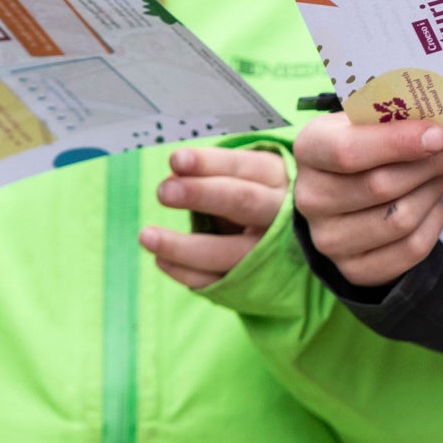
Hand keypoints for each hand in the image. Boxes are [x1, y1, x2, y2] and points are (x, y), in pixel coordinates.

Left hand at [141, 146, 290, 290]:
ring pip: (228, 252)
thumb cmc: (261, 197)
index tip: (175, 159)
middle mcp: (279, 215)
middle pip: (243, 201)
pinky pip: (217, 281)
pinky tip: (160, 260)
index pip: (245, 166)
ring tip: (146, 235)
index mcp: (278, 179)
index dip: (210, 163)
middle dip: (201, 194)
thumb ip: (212, 174)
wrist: (296, 246)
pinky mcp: (254, 283)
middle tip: (163, 191)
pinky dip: (186, 273)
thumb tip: (173, 175)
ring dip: (183, 246)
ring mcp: (269, 253)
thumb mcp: (248, 178)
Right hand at [291, 115, 442, 289]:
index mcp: (309, 150)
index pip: (348, 151)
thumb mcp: (367, 124)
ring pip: (400, 219)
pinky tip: (435, 203)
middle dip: (429, 165)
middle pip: (380, 186)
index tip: (439, 135)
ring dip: (434, 191)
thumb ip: (397, 121)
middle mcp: (310, 198)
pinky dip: (433, 222)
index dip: (399, 142)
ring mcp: (329, 240)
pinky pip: (410, 249)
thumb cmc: (363, 150)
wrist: (346, 198)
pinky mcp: (354, 269)